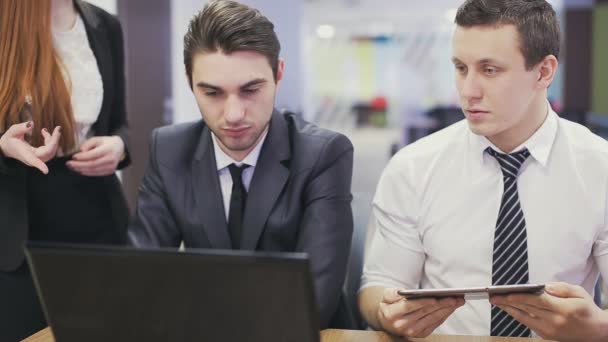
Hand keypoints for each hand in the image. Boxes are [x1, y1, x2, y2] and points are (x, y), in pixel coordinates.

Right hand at [0, 121, 60, 173]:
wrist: (8, 147)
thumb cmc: (10, 139)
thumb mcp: (12, 132)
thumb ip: (20, 128)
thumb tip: (31, 124)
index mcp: (24, 154)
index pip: (32, 160)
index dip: (39, 165)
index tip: (46, 171)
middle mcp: (33, 158)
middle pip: (48, 152)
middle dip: (55, 140)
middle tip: (58, 128)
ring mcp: (38, 158)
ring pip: (51, 151)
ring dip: (53, 139)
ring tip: (44, 130)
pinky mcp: (42, 156)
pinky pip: (51, 149)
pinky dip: (50, 139)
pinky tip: (44, 131)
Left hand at [67, 136, 124, 175]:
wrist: (119, 148)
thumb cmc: (106, 143)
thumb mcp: (97, 139)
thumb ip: (87, 144)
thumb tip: (80, 152)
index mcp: (109, 149)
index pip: (93, 155)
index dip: (82, 157)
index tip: (73, 157)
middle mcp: (111, 159)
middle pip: (92, 164)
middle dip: (79, 165)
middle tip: (69, 163)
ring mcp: (111, 167)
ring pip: (93, 170)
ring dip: (81, 169)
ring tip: (72, 167)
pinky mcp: (110, 171)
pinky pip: (96, 173)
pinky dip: (87, 172)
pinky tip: (80, 170)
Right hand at [377, 288, 464, 337]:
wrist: (388, 321)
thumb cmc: (390, 305)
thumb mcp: (386, 296)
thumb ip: (392, 293)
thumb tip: (403, 292)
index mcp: (392, 314)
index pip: (409, 306)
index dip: (423, 302)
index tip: (435, 297)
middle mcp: (402, 325)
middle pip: (425, 312)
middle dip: (442, 304)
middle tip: (455, 297)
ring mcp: (412, 331)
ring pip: (433, 318)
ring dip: (447, 310)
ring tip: (458, 301)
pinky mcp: (421, 334)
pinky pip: (435, 323)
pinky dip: (444, 315)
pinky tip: (451, 307)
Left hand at [491, 282, 607, 341]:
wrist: (596, 332)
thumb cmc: (587, 309)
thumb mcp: (579, 292)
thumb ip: (561, 288)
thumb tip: (543, 287)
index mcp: (563, 309)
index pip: (535, 301)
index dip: (517, 296)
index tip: (503, 293)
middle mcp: (555, 321)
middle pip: (526, 309)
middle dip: (507, 302)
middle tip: (492, 296)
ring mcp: (550, 330)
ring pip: (524, 318)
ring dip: (508, 310)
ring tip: (496, 301)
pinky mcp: (547, 336)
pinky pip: (528, 324)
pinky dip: (517, 315)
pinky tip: (509, 308)